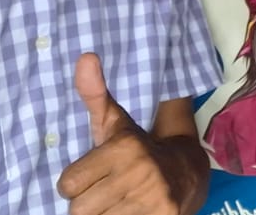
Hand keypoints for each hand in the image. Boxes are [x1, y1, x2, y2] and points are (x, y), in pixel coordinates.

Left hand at [57, 53, 178, 213]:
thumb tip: (85, 57)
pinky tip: (127, 211)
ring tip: (115, 204)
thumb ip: (94, 94)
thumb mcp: (115, 122)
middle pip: (79, 209)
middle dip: (87, 204)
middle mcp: (138, 172)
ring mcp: (152, 199)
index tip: (91, 176)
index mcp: (123, 147)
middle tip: (103, 193)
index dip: (75, 184)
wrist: (187, 174)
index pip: (67, 184)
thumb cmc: (137, 149)